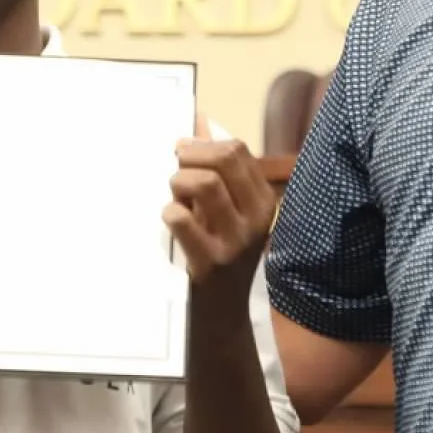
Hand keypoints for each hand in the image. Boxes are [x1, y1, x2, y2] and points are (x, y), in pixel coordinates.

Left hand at [165, 116, 276, 315]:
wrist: (222, 314)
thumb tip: (198, 118)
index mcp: (264, 200)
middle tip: (174, 173)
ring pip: (202, 183)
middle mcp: (256, 218)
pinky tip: (171, 222)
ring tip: (175, 199)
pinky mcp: (210, 262)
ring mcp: (235, 240)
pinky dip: (168, 212)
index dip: (203, 143)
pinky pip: (179, 218)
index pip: (237, 149)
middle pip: (222, 159)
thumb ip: (215, 166)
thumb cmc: (220, 251)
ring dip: (177, 183)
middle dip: (189, 157)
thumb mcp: (226, 208)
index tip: (182, 153)